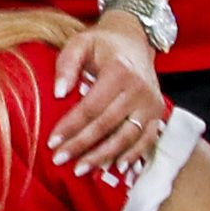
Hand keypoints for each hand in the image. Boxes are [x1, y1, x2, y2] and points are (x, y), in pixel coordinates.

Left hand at [45, 18, 169, 171]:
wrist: (134, 41)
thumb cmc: (102, 45)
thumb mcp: (80, 43)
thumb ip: (66, 64)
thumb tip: (59, 93)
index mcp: (119, 72)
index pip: (91, 107)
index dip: (70, 126)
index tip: (51, 142)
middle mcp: (139, 89)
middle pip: (107, 124)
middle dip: (82, 145)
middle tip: (60, 160)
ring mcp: (151, 104)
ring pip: (127, 136)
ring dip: (104, 156)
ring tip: (81, 169)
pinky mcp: (158, 113)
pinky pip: (147, 140)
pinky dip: (132, 156)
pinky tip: (115, 168)